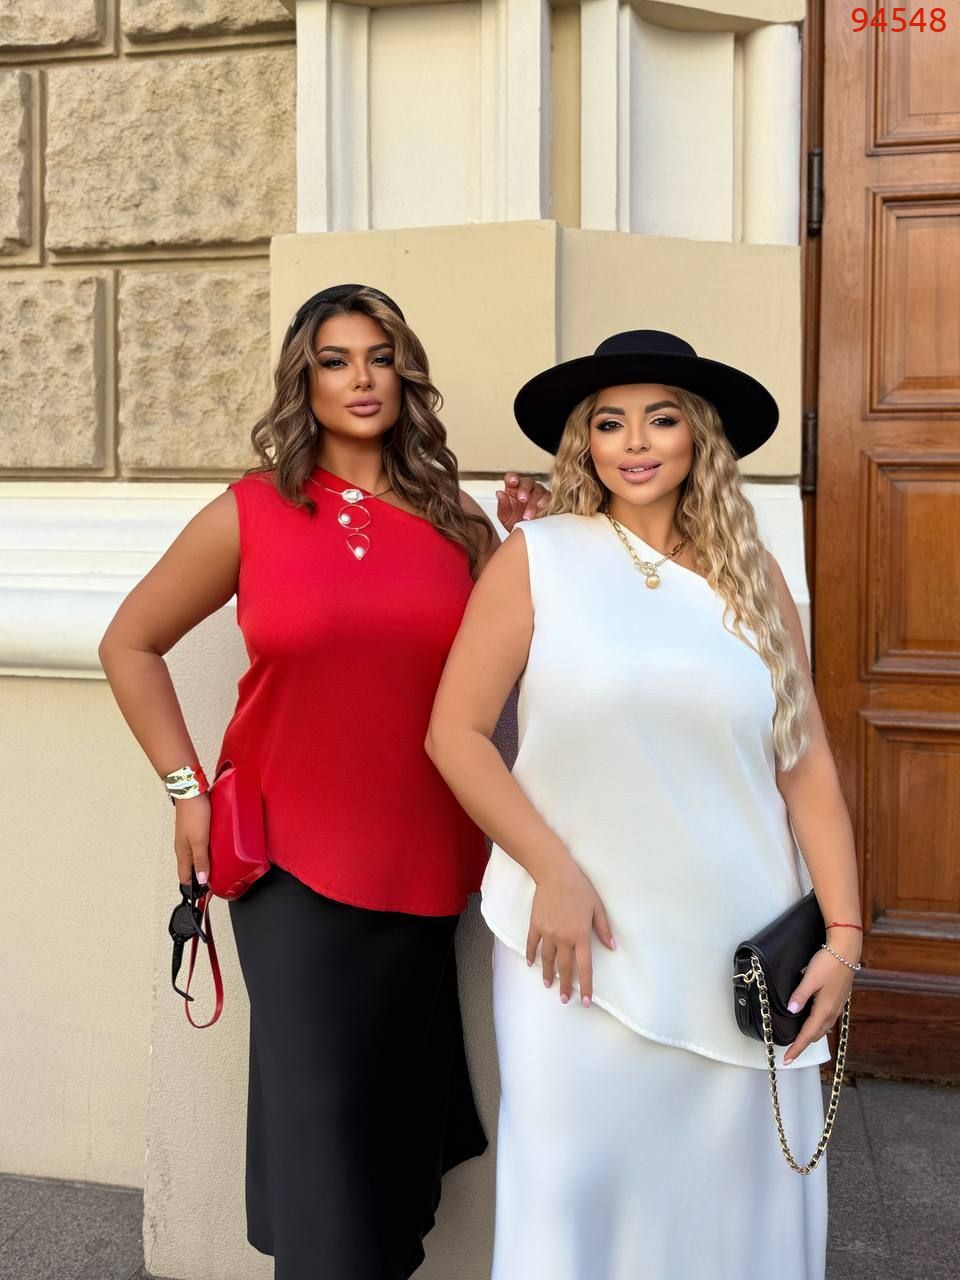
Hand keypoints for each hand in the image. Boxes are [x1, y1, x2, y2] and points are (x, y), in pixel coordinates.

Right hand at [173, 793, 210, 886]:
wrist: (191, 791)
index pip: (185, 876)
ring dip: (203, 863)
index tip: (203, 894)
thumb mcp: (199, 841)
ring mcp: (188, 837)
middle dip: (200, 877)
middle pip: (190, 867)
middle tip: (213, 883)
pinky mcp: (195, 828)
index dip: (193, 887)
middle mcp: (183, 847)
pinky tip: (216, 849)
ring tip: (216, 868)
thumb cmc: (194, 814)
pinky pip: (200, 845)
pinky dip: (206, 851)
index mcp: (182, 853)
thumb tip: (201, 880)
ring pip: (195, 856)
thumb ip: (201, 860)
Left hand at [496, 473, 549, 531]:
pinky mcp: (548, 500)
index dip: (512, 478)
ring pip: (538, 490)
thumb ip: (502, 505)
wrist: (526, 535)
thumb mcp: (505, 516)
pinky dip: (545, 502)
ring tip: (528, 515)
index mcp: (513, 488)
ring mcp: (538, 493)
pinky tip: (541, 508)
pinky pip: (549, 498)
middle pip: (527, 482)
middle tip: (522, 499)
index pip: (511, 478)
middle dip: (524, 490)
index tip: (512, 482)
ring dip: (533, 502)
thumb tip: (499, 493)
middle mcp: (526, 488)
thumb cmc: (514, 522)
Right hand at [526, 860, 615, 1006]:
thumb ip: (603, 929)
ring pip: (547, 959)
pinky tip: (530, 964)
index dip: (585, 986)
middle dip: (565, 986)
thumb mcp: (597, 907)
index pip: (584, 967)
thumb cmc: (580, 888)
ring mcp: (547, 932)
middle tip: (564, 999)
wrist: (555, 873)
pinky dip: (531, 955)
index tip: (585, 1001)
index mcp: (580, 935)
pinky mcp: (536, 925)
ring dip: (548, 974)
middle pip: (564, 968)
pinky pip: (532, 944)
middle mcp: (563, 938)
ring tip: (548, 985)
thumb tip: (611, 947)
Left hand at [782, 940, 858, 1063]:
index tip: (787, 1060)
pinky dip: (818, 1026)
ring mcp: (838, 1006)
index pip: (807, 1034)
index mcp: (824, 1009)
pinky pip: (827, 1019)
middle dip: (803, 1044)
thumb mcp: (810, 978)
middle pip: (816, 1034)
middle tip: (790, 1051)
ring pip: (823, 1028)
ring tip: (799, 1040)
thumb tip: (791, 1011)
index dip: (797, 1048)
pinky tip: (813, 1021)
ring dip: (811, 1036)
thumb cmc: (828, 963)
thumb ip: (800, 996)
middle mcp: (833, 1012)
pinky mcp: (839, 1000)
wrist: (847, 951)